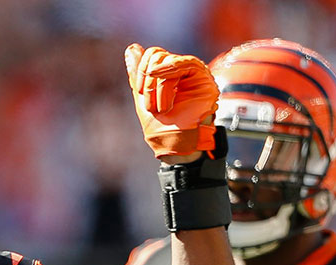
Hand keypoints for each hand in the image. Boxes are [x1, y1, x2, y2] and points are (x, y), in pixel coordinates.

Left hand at [124, 44, 218, 160]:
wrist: (175, 144)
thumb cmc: (162, 126)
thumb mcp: (143, 97)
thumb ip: (138, 73)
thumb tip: (131, 48)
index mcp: (168, 73)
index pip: (152, 55)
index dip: (141, 70)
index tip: (139, 91)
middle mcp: (181, 70)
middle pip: (157, 55)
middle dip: (148, 81)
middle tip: (151, 106)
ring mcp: (194, 73)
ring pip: (168, 60)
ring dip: (158, 86)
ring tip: (161, 108)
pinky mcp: (204, 79)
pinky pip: (186, 63)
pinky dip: (169, 69)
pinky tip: (161, 80)